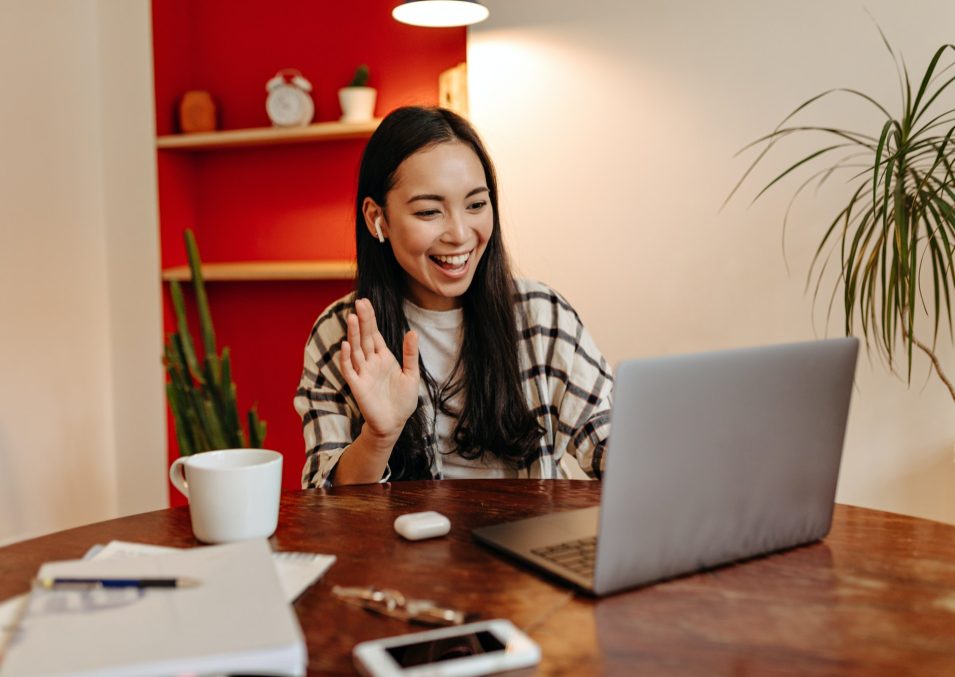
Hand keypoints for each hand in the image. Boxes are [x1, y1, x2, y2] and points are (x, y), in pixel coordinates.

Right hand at [339, 298, 419, 443]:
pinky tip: (347, 345)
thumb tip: (412, 332)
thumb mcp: (412, 375)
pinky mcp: (357, 385)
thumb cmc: (403, 400)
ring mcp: (363, 373)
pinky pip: (349, 369)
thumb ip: (410, 354)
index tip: (365, 302)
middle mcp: (371, 362)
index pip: (374, 334)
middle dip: (362, 321)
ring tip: (351, 317)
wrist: (394, 423)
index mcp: (384, 357)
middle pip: (364, 337)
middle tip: (359, 302)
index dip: (370, 319)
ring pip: (355, 350)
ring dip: (353, 334)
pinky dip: (346, 357)